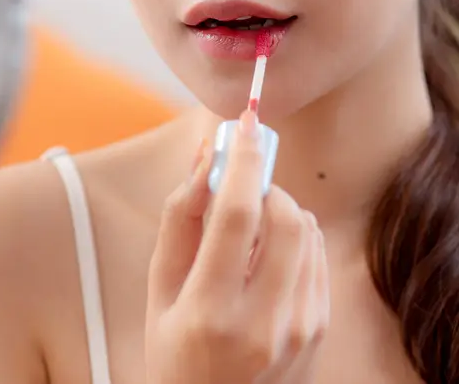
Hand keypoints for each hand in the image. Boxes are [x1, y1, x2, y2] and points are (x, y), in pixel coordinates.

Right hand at [146, 110, 329, 383]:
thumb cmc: (173, 353)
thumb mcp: (159, 290)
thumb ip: (179, 222)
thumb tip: (205, 161)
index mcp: (210, 311)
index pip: (235, 215)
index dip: (241, 159)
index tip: (244, 123)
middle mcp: (263, 322)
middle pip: (285, 217)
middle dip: (263, 186)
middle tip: (239, 187)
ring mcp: (299, 329)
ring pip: (305, 232)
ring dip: (277, 210)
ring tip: (246, 232)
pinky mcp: (318, 328)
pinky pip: (314, 256)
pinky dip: (293, 237)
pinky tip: (264, 257)